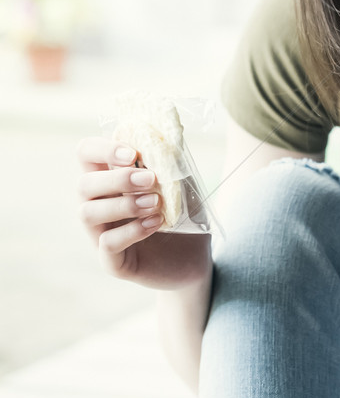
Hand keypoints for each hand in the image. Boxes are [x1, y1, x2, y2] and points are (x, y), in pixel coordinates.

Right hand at [75, 138, 211, 290]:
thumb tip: (163, 135)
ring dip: (123, 204)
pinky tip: (155, 223)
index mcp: (110, 178)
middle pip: (83, 184)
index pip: (86, 153)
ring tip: (155, 203)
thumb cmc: (184, 213)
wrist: (198, 256)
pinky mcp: (113, 261)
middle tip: (150, 179)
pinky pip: (106, 244)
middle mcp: (99, 204)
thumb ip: (167, 160)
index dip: (102, 149)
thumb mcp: (180, 181)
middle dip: (116, 179)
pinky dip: (131, 231)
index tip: (132, 154)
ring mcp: (101, 234)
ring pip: (87, 213)